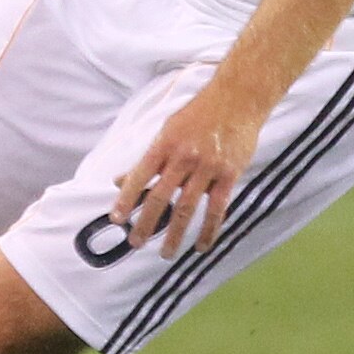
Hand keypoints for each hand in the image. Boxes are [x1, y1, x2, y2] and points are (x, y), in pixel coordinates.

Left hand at [110, 80, 268, 258]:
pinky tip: (201, 246)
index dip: (126, 198)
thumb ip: (148, 159)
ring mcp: (208, 168)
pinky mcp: (229, 175)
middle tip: (135, 243)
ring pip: (187, 207)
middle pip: (160, 196)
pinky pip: (217, 209)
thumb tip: (119, 180)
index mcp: (164, 144)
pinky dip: (209, 230)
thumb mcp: (167, 130)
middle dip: (146, 223)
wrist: (237, 100)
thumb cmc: (198, 115)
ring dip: (175, 233)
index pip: (139, 176)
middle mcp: (183, 157)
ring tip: (165, 253)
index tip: (116, 219)